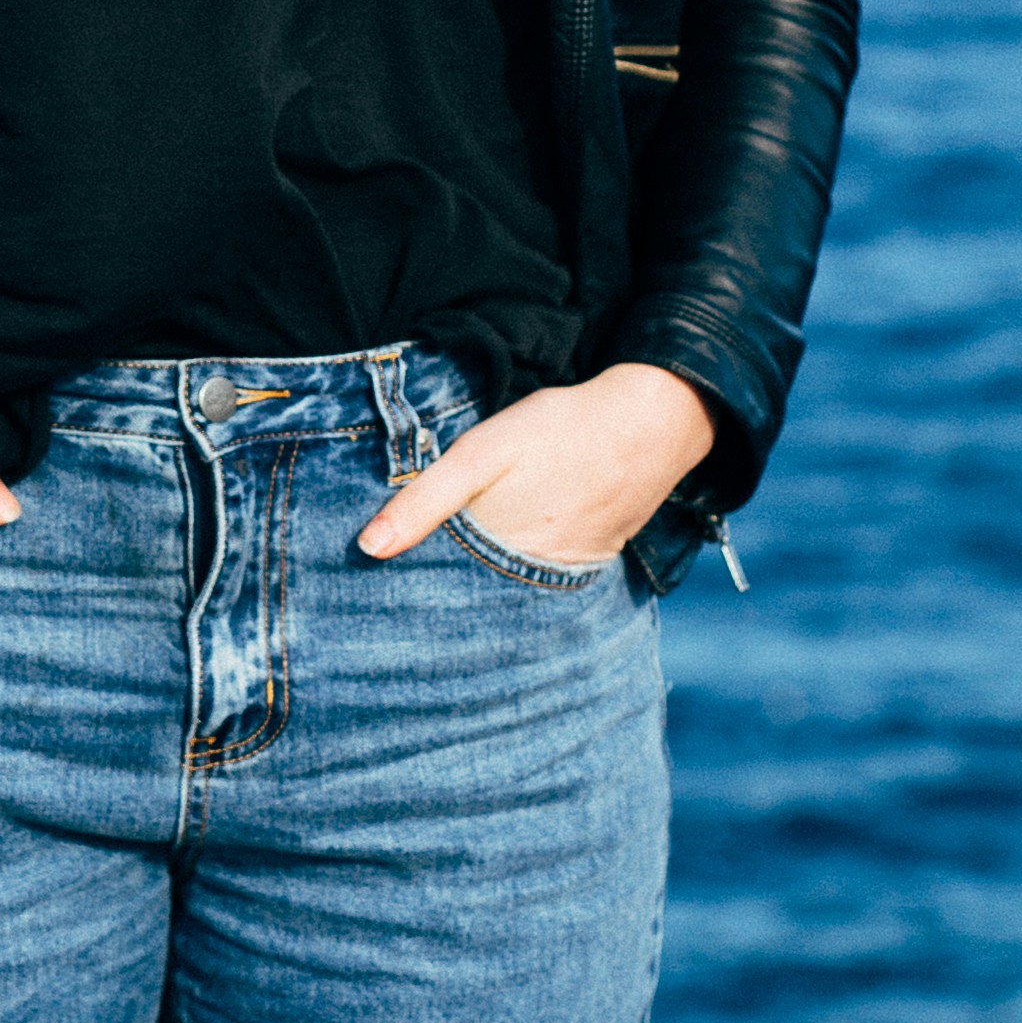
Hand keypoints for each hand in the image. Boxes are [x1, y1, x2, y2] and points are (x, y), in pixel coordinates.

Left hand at [356, 361, 716, 570]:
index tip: (378, 595)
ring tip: (448, 579)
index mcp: (499, 559)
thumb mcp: (481, 453)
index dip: (409, 592)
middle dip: (443, 596)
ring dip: (482, 587)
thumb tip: (368, 549)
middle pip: (474, 599)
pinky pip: (544, 580)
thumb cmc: (560, 431)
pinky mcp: (590, 562)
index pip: (441, 597)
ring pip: (508, 593)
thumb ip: (425, 500)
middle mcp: (533, 581)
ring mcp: (565, 575)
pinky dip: (520, 572)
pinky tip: (507, 555)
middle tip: (403, 590)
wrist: (653, 423)